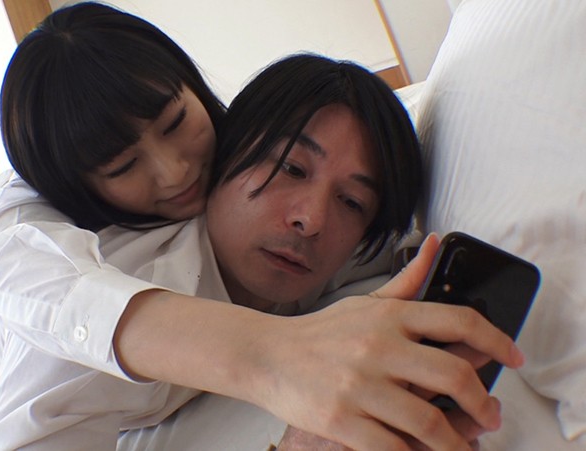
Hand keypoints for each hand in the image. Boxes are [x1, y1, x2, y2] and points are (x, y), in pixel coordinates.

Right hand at [246, 234, 523, 449]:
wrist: (265, 356)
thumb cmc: (318, 334)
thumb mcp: (363, 302)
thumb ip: (407, 280)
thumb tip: (436, 245)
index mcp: (388, 316)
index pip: (459, 320)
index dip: (497, 340)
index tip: (513, 358)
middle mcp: (377, 347)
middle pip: (454, 375)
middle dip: (483, 402)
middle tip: (490, 416)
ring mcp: (358, 385)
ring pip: (429, 421)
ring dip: (456, 443)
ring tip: (463, 447)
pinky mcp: (341, 420)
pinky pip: (393, 447)